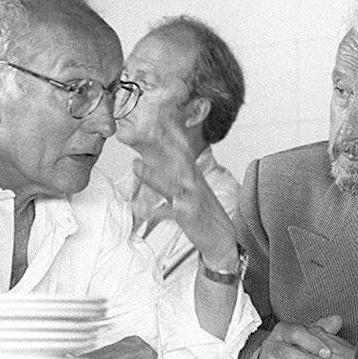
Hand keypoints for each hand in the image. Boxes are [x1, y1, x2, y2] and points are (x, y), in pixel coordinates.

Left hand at [131, 121, 236, 267]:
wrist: (223, 237)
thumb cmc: (204, 212)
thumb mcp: (192, 189)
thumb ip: (175, 175)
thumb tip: (154, 161)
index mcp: (193, 174)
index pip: (180, 150)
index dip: (166, 135)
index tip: (148, 121)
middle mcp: (194, 183)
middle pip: (174, 161)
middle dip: (156, 148)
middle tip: (135, 135)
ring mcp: (193, 198)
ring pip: (171, 184)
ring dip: (152, 175)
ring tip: (134, 165)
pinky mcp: (190, 216)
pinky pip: (171, 213)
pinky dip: (158, 211)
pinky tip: (144, 210)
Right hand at [255, 315, 342, 358]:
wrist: (271, 358)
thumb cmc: (294, 345)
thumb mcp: (306, 335)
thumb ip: (322, 328)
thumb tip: (337, 319)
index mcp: (283, 331)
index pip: (296, 333)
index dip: (312, 343)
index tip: (328, 353)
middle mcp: (272, 345)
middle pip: (287, 352)